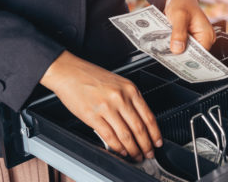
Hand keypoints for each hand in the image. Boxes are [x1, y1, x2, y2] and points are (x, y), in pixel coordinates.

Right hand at [40, 51, 162, 161]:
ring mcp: (107, 107)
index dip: (155, 133)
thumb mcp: (118, 82)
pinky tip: (121, 151)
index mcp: (130, 89)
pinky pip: (109, 136)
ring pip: (126, 135)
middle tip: (148, 153)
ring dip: (133, 149)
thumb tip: (139, 120)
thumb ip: (130, 99)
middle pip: (139, 128)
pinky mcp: (92, 116)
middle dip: (146, 145)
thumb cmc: (92, 77)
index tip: (157, 141)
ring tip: (136, 155)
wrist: (70, 72)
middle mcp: (120, 98)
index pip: (148, 116)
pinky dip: (117, 147)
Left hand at [164, 0, 215, 53]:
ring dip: (174, 51)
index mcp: (207, 34)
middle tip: (167, 56)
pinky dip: (173, 46)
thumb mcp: (179, 16)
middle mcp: (203, 39)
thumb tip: (177, 49)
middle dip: (179, 55)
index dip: (188, 58)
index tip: (176, 61)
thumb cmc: (182, 2)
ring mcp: (195, 40)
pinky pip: (180, 46)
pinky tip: (164, 46)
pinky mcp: (187, 39)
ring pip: (184, 51)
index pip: (200, 55)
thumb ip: (178, 32)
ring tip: (164, 52)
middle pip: (192, 54)